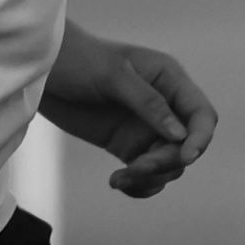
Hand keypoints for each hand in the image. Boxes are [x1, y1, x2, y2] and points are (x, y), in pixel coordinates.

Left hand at [40, 23, 218, 197]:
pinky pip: (146, 174)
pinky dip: (139, 185)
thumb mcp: (113, 76)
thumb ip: (148, 103)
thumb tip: (180, 136)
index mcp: (169, 80)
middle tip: (136, 168)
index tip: (185, 156)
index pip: (201, 114)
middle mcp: (165, 106)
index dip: (200, 138)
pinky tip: (118, 182)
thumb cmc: (80, 60)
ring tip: (119, 179)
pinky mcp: (127, 147)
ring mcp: (147, 129)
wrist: (43, 71)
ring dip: (149, 177)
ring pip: (167, 165)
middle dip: (165, 162)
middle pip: (185, 146)